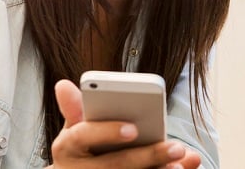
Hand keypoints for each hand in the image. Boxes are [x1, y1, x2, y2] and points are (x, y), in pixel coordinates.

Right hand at [47, 79, 200, 168]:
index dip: (107, 132)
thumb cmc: (81, 148)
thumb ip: (76, 107)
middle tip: (177, 148)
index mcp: (67, 147)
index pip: (84, 136)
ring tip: (181, 164)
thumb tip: (63, 84)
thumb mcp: (75, 128)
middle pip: (115, 164)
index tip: (133, 129)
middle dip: (148, 156)